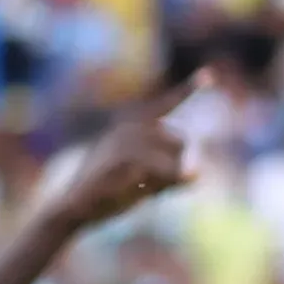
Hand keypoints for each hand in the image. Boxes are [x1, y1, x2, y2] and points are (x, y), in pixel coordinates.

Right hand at [30, 69, 202, 236]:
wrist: (73, 208)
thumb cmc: (110, 193)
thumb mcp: (146, 181)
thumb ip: (172, 175)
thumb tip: (197, 174)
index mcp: (133, 125)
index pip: (167, 104)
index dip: (188, 88)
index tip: (210, 74)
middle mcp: (130, 126)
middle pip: (181, 140)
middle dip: (182, 164)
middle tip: (165, 184)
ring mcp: (126, 142)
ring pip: (174, 159)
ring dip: (168, 180)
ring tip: (143, 189)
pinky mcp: (124, 160)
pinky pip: (162, 173)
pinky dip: (158, 188)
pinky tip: (134, 191)